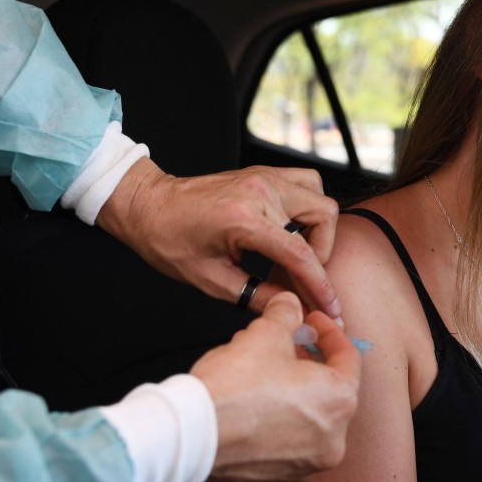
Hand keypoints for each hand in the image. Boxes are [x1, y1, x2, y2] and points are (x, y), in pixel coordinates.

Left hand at [96, 158, 341, 318]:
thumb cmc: (169, 241)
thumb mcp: (211, 280)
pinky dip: (309, 207)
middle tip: (303, 276)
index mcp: (244, 219)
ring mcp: (264, 177)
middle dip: (322, 254)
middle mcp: (260, 191)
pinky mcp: (264, 174)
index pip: (300, 254)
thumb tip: (290, 308)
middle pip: (323, 218)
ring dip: (319, 230)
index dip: (321, 285)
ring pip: (319, 198)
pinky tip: (294, 228)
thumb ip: (256, 295)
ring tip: (300, 253)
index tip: (332, 308)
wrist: (149, 206)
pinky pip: (306, 184)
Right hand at [190, 292, 361, 481]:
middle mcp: (332, 440)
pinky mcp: (278, 479)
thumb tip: (289, 305)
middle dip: (307, 362)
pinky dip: (276, 422)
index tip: (313, 323)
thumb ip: (285, 314)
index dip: (328, 332)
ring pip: (307, 418)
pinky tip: (253, 405)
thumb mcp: (265, 334)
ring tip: (263, 372)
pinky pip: (286, 443)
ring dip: (292, 393)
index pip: (348, 358)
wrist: (191, 436)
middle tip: (286, 345)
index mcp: (339, 402)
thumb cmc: (233, 390)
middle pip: (329, 390)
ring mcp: (306, 465)